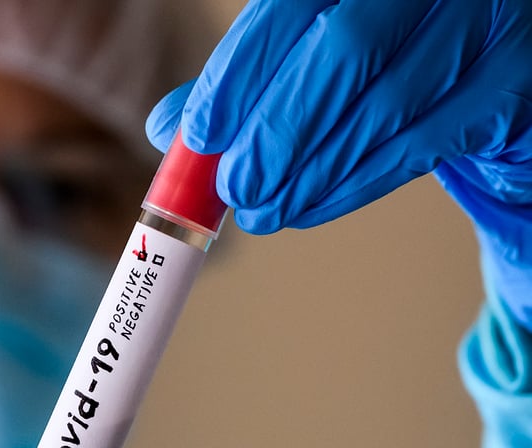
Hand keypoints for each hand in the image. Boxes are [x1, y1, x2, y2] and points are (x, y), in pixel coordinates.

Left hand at [147, 0, 531, 231]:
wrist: (494, 78)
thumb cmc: (392, 61)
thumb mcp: (316, 58)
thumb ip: (252, 82)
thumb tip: (168, 127)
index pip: (292, 2)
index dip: (241, 68)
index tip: (200, 132)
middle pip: (344, 46)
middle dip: (277, 128)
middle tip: (235, 186)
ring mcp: (489, 20)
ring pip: (385, 103)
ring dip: (311, 170)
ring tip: (264, 210)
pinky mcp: (517, 83)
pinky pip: (427, 143)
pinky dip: (356, 183)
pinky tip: (311, 206)